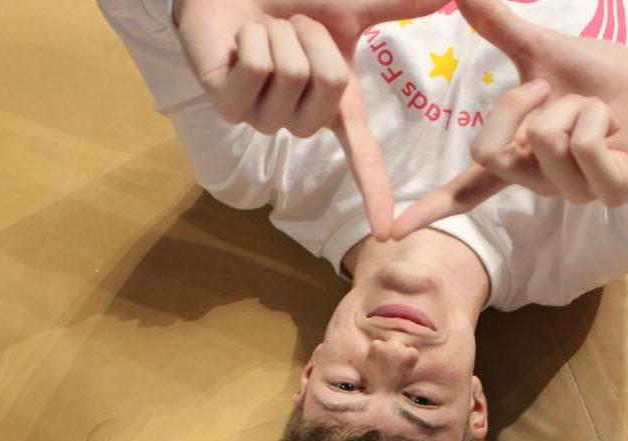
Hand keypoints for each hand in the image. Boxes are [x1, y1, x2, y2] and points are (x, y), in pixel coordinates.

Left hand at [176, 0, 447, 238]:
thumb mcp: (352, 6)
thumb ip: (400, 5)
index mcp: (335, 107)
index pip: (362, 156)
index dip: (375, 192)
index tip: (386, 232)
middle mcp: (299, 121)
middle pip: (330, 85)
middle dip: (314, 39)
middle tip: (294, 27)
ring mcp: (263, 118)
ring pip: (292, 75)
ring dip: (281, 35)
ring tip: (267, 31)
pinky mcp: (227, 106)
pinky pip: (257, 68)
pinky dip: (252, 37)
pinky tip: (239, 40)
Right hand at [391, 0, 627, 237]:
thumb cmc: (607, 75)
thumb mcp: (542, 52)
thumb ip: (500, 28)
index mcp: (521, 158)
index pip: (468, 189)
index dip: (430, 208)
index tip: (391, 230)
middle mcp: (543, 183)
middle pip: (492, 154)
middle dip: (518, 105)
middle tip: (553, 91)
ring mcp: (578, 193)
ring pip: (542, 147)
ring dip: (570, 109)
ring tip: (595, 109)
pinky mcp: (613, 193)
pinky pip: (582, 152)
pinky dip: (594, 119)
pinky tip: (612, 122)